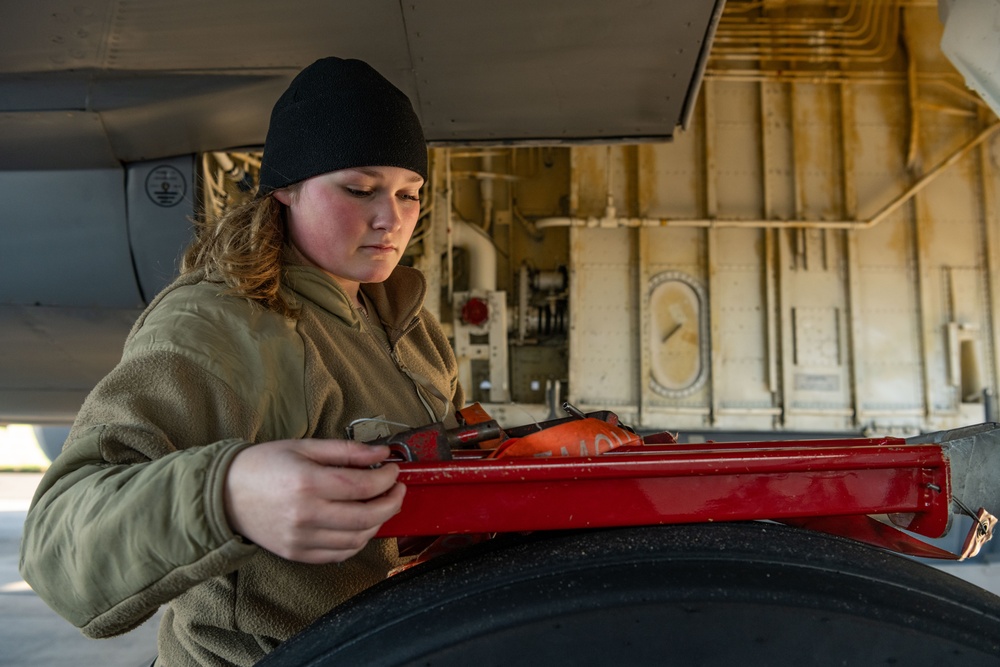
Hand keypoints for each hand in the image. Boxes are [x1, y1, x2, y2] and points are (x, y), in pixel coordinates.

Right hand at [223, 439, 404, 563]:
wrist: (225, 494)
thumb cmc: (264, 465)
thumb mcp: (305, 447)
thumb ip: (347, 451)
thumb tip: (382, 452)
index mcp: (308, 483)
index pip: (363, 486)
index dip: (387, 478)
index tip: (394, 470)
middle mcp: (306, 515)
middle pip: (367, 517)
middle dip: (392, 503)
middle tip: (398, 490)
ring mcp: (302, 539)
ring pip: (357, 539)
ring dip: (378, 523)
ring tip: (380, 505)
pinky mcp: (298, 554)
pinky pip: (340, 554)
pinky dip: (358, 541)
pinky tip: (361, 524)